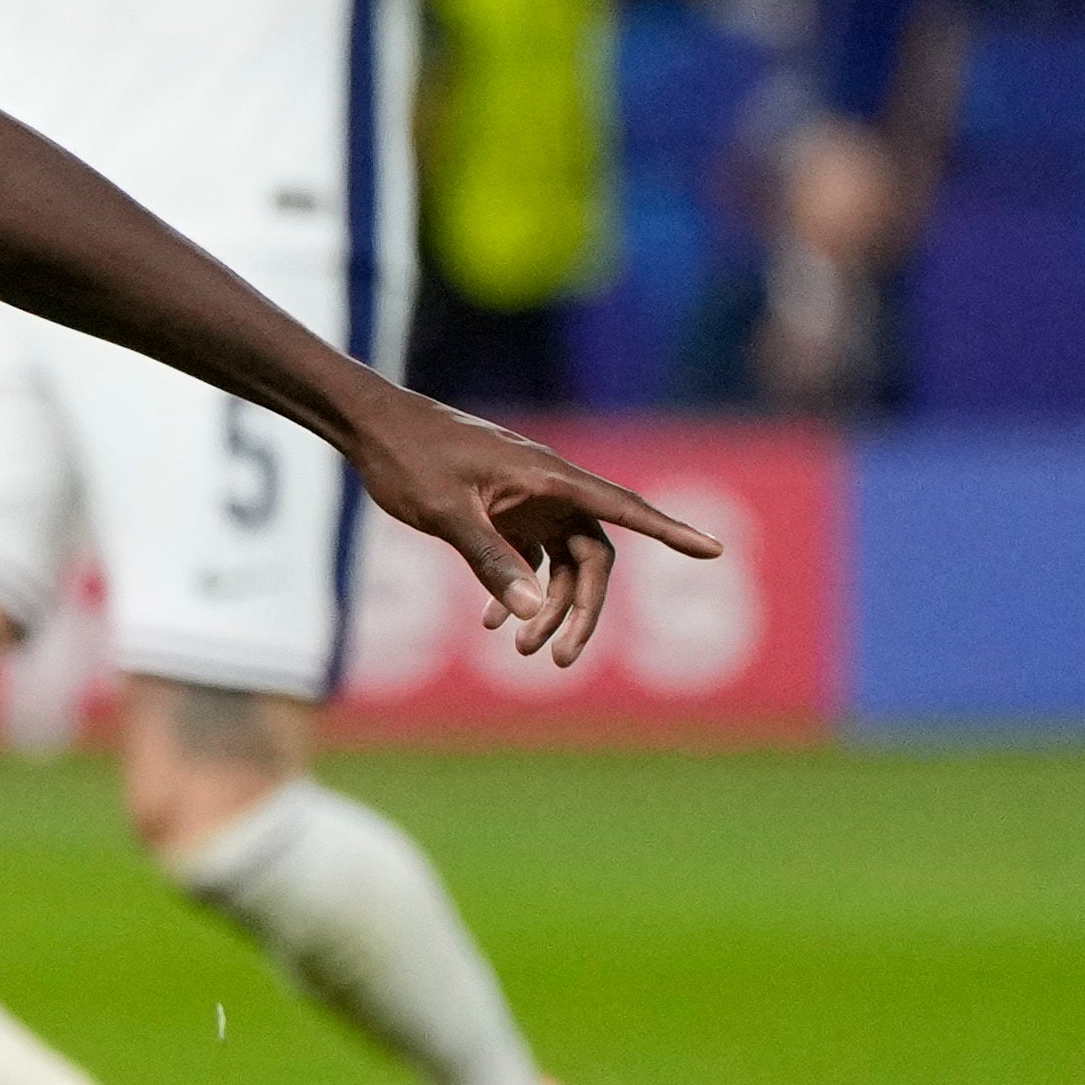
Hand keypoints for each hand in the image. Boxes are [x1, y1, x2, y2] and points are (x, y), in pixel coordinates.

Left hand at [343, 387, 715, 667]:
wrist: (371, 426)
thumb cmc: (409, 458)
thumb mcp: (447, 514)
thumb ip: (491, 560)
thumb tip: (535, 613)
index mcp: (549, 478)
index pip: (625, 509)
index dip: (671, 531)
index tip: (714, 551)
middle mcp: (549, 487)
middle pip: (593, 555)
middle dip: (583, 608)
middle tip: (558, 658)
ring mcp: (528, 499)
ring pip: (562, 561)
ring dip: (549, 606)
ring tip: (519, 652)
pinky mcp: (504, 509)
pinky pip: (530, 556)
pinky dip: (520, 589)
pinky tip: (494, 623)